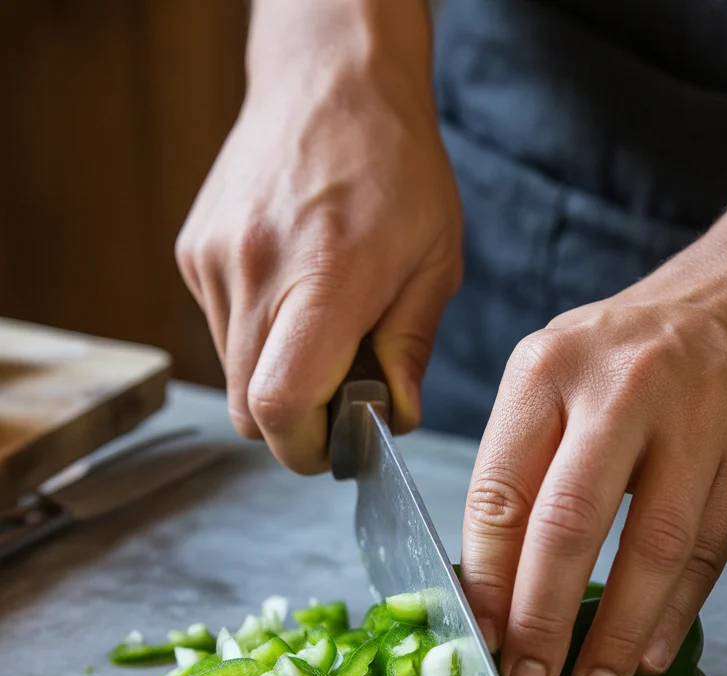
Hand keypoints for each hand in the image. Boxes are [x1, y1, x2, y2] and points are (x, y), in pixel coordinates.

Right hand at [176, 0, 461, 472]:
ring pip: (230, 375)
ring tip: (318, 331)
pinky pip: (218, 330)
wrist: (329, 79)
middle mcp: (256, 271)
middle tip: (339, 400)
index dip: (304, 448)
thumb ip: (410, 348)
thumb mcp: (434, 260)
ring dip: (273, 378)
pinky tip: (290, 294)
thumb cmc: (396, 164)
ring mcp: (214, 261)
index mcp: (325, 278)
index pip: (280, 404)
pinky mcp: (194, 252)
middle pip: (248, 408)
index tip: (335, 449)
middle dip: (293, 425)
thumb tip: (392, 418)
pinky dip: (254, 337)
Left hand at [462, 232, 726, 675]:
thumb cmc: (639, 354)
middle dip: (539, 620)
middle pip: (564, 527)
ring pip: (645, 550)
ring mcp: (692, 420)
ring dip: (614, 634)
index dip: (486, 580)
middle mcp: (617, 390)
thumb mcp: (562, 377)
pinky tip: (649, 654)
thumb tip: (495, 586)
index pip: (498, 494)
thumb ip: (527, 466)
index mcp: (546, 370)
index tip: (479, 637)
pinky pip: (704, 551)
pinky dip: (673, 613)